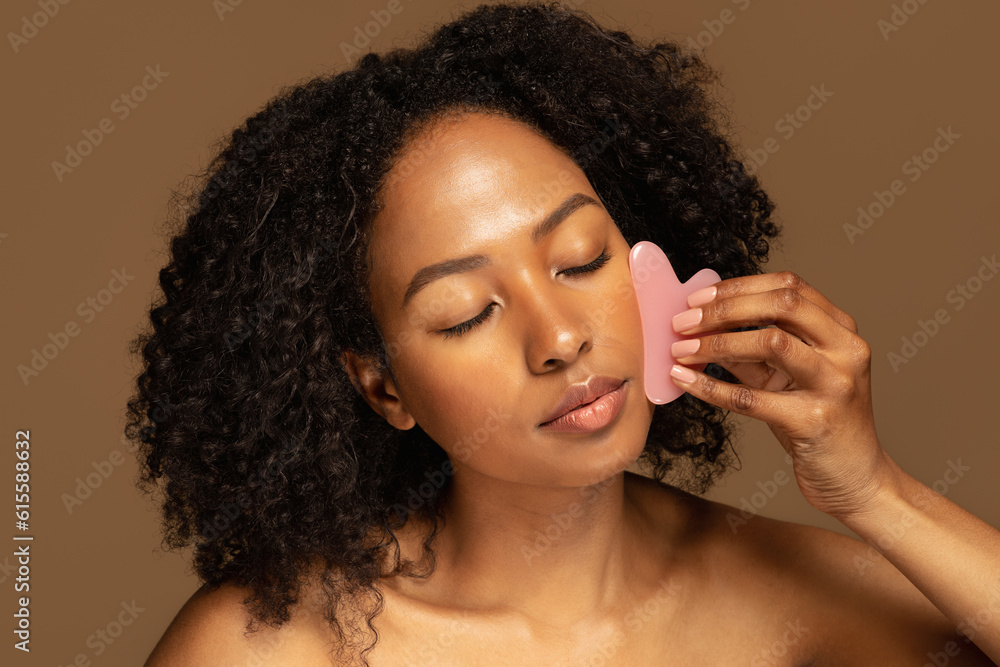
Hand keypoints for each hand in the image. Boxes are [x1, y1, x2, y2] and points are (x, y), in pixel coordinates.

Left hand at [667, 271, 891, 519]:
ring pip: (772, 342)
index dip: (738, 287)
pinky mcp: (815, 420)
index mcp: (841, 330)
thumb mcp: (784, 378)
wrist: (856, 481)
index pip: (789, 286)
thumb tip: (698, 328)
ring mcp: (836, 384)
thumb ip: (748, 351)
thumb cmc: (815, 423)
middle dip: (725, 309)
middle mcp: (845, 350)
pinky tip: (684, 381)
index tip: (697, 298)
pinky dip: (712, 387)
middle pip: (783, 305)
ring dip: (716, 343)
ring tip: (680, 350)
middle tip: (682, 322)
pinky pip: (753, 398)